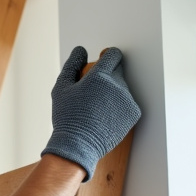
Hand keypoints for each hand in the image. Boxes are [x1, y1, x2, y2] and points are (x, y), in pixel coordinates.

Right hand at [41, 46, 140, 181]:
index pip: (113, 55)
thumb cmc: (67, 116)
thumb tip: (81, 50)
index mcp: (99, 76)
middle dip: (108, 76)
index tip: (104, 62)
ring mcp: (127, 99)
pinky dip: (119, 107)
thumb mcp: (61, 89)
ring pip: (122, 87)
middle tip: (93, 92)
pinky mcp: (134, 112)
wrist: (79, 145)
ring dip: (113, 92)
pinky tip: (105, 116)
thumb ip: (71, 65)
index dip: (108, 56)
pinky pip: (127, 103)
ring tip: (97, 109)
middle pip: (118, 70)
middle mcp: (117, 85)